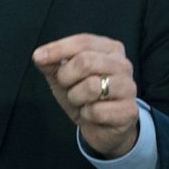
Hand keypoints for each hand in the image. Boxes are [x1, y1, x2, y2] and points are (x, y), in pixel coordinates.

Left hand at [32, 34, 138, 158]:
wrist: (101, 126)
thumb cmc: (83, 94)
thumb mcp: (63, 75)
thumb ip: (51, 62)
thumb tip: (39, 56)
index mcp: (110, 48)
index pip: (83, 41)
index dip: (58, 48)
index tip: (38, 57)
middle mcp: (123, 64)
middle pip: (85, 61)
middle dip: (66, 76)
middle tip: (65, 86)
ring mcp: (128, 87)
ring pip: (92, 87)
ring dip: (76, 97)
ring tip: (80, 100)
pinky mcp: (129, 111)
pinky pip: (97, 111)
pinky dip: (86, 114)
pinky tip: (91, 114)